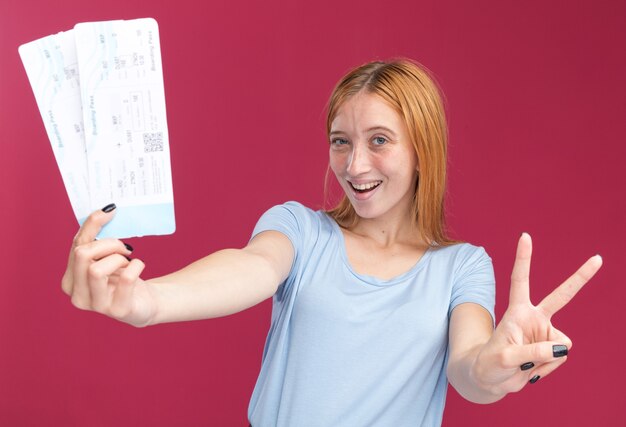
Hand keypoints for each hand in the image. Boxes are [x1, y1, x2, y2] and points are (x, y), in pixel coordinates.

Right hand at [61, 204, 156, 326]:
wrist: (145, 303)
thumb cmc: (122, 276)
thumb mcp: (105, 257)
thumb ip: (97, 237)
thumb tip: (104, 210)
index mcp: (69, 281)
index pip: (76, 246)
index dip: (93, 225)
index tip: (110, 211)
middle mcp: (77, 296)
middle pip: (82, 255)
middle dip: (107, 244)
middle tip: (124, 247)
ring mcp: (97, 306)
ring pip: (96, 270)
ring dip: (118, 258)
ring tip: (127, 262)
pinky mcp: (118, 310)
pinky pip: (126, 279)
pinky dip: (136, 266)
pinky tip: (138, 267)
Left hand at [472, 233, 601, 394]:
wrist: (490, 379)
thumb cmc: (490, 364)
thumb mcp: (505, 358)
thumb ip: (532, 352)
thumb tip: (560, 350)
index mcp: (517, 311)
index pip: (520, 280)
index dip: (523, 258)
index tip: (525, 236)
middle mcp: (533, 317)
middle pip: (561, 296)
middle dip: (580, 278)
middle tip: (598, 259)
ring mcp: (544, 332)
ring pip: (561, 345)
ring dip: (545, 359)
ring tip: (524, 364)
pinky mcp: (551, 348)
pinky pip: (560, 358)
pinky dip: (548, 367)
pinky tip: (532, 369)